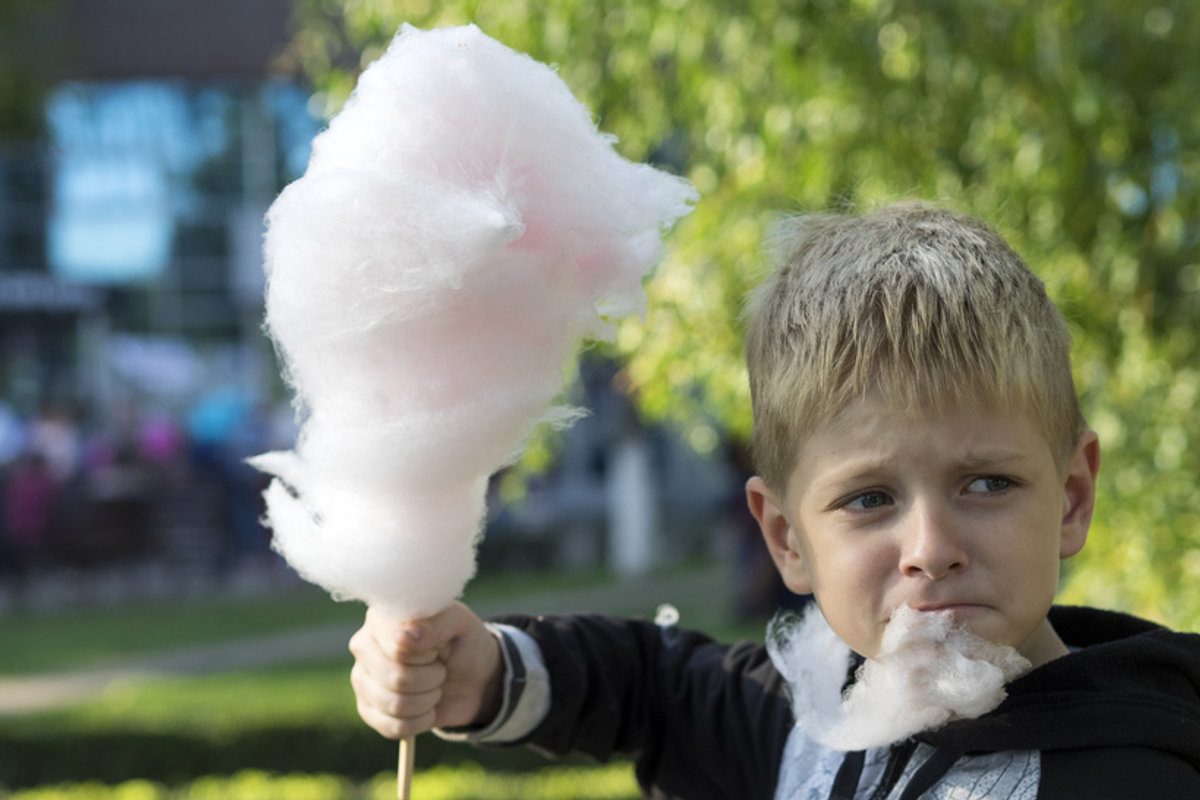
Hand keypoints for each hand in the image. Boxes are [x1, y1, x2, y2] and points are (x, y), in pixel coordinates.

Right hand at [349, 601, 503, 738]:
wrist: (473, 677)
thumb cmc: (462, 641)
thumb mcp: (458, 623)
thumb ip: (433, 624)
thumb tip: (403, 637)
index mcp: (382, 616)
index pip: (397, 647)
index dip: (426, 654)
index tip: (438, 647)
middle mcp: (364, 645)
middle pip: (395, 678)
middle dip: (431, 678)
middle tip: (439, 668)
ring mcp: (361, 679)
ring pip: (394, 705)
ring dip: (428, 700)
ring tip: (434, 685)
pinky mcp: (366, 709)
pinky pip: (393, 727)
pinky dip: (421, 721)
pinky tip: (426, 706)